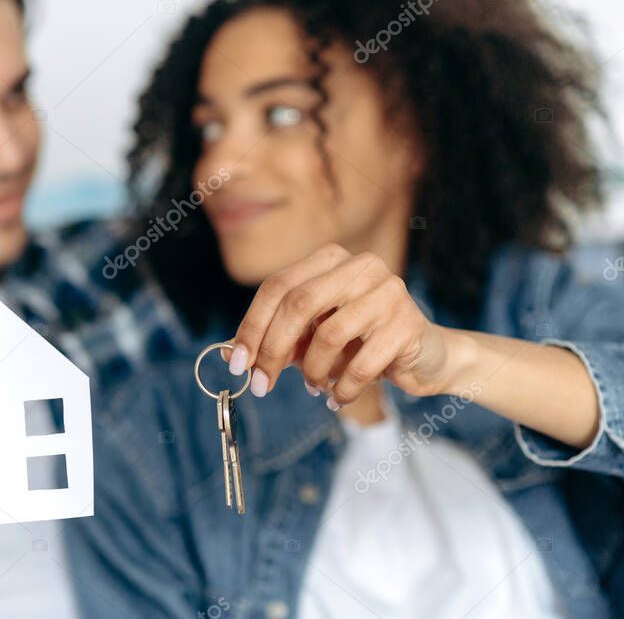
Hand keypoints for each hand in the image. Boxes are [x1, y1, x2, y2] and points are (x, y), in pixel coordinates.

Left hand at [226, 243, 463, 408]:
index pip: (277, 287)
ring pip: (328, 334)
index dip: (252, 326)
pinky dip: (343, 388)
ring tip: (316, 386)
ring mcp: (387, 291)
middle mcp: (360, 266)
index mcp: (330, 260)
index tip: (237, 364)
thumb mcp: (312, 337)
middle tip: (261, 385)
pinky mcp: (407, 323)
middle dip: (272, 350)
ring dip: (313, 371)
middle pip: (297, 304)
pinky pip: (361, 363)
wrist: (428, 357)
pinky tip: (338, 398)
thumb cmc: (361, 344)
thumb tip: (229, 352)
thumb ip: (276, 338)